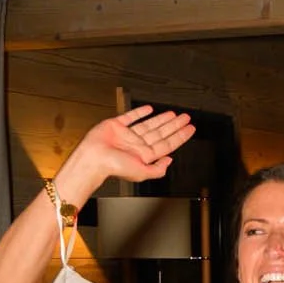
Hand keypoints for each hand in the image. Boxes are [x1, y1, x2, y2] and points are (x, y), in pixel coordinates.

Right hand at [59, 107, 193, 199]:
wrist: (93, 158)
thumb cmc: (114, 167)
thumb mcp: (141, 172)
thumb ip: (157, 169)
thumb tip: (169, 161)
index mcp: (145, 155)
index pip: (167, 144)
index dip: (180, 136)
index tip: (190, 129)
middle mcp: (137, 145)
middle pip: (161, 133)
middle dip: (175, 126)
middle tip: (186, 118)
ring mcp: (127, 134)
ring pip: (149, 124)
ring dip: (162, 119)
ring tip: (174, 114)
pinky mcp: (116, 125)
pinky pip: (130, 116)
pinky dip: (139, 112)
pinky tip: (149, 109)